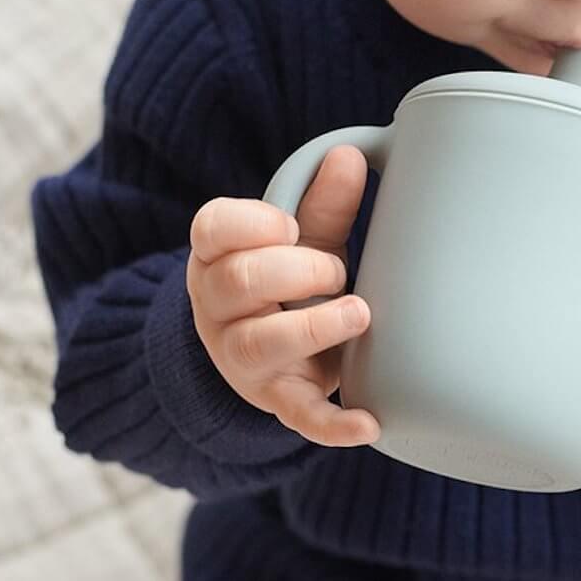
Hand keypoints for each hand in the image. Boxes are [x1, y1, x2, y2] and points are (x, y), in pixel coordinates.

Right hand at [186, 146, 381, 447]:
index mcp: (218, 256)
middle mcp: (220, 308)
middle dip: (296, 269)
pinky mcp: (279, 399)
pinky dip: (334, 424)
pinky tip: (370, 421)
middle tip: (335, 271)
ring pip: (259, 345)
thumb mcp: (299, 240)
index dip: (250, 224)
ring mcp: (243, 359)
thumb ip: (323, 204)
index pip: (211, 229)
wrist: (269, 350)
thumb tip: (350, 157)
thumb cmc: (286, 278)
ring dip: (312, 326)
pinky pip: (299, 416)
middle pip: (239, 282)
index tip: (289, 225)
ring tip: (359, 312)